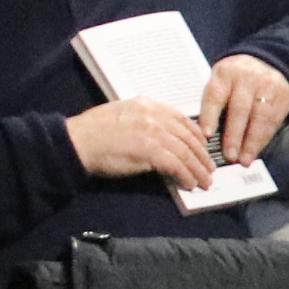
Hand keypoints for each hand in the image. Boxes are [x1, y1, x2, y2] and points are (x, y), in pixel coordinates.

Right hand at [66, 96, 213, 191]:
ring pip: (186, 152)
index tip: (203, 148)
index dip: (196, 136)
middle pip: (188, 137)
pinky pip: (176, 165)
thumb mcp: (123, 115)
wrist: (78, 142)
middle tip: (209, 169)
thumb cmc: (94, 132)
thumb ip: (145, 121)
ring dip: (198, 169)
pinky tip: (189, 184)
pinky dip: (185, 176)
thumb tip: (162, 138)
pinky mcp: (150, 150)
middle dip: (202, 155)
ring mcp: (153, 131)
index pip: (182, 119)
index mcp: (148, 104)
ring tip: (204, 181)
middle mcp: (154, 115)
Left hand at [198, 53, 288, 164]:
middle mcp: (247, 76)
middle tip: (230, 156)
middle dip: (234, 135)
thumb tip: (208, 139)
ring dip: (252, 142)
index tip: (207, 135)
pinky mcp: (283, 95)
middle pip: (240, 108)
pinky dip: (263, 139)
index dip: (211, 116)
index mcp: (225, 73)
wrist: (265, 63)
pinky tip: (256, 151)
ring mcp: (268, 85)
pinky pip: (274, 121)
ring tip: (244, 160)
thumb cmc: (235, 82)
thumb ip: (215, 106)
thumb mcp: (221, 84)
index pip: (216, 95)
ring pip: (260, 117)